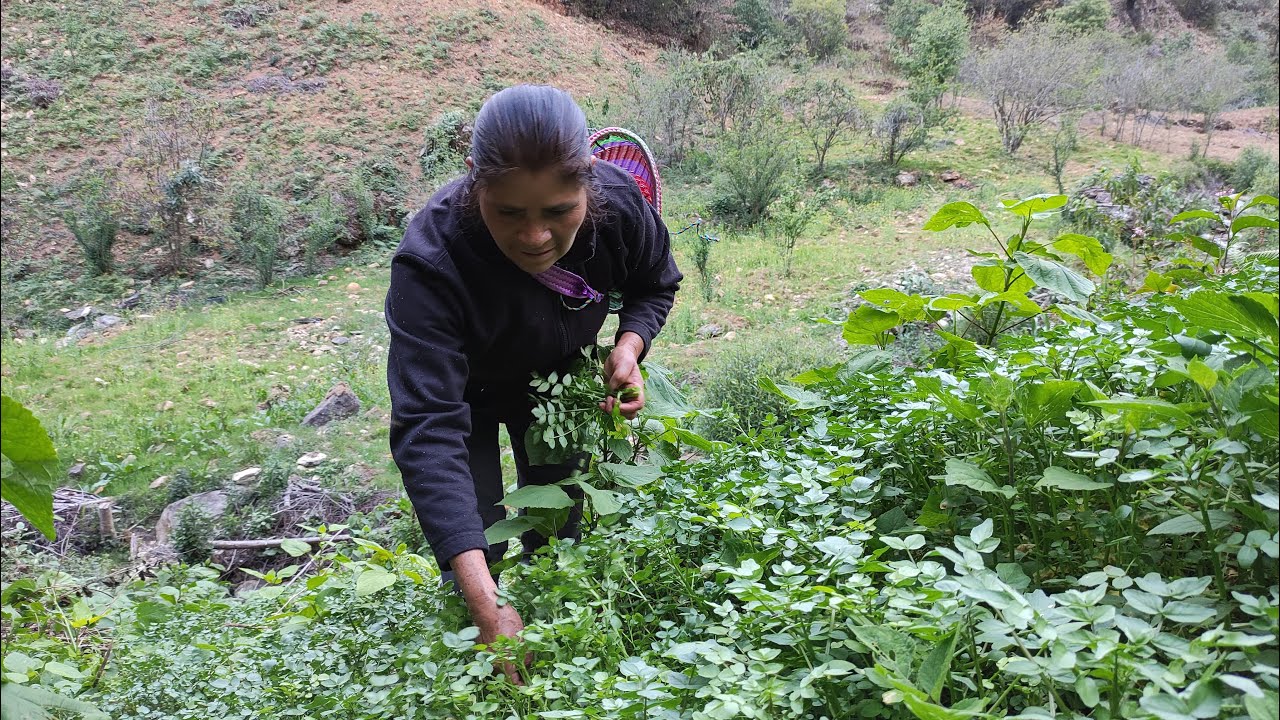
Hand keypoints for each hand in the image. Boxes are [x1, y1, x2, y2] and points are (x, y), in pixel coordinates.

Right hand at [452, 549, 528, 683]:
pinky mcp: (481, 649)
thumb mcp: (523, 639)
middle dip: (516, 672)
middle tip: (526, 666)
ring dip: (508, 662)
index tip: (529, 685)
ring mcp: (486, 657)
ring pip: (500, 665)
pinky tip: (507, 644)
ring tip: (518, 653)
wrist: (487, 609)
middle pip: (506, 675)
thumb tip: (526, 664)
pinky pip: (493, 657)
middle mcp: (493, 664)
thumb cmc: (506, 622)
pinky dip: (501, 655)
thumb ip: (526, 656)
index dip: (522, 685)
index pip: (514, 683)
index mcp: (505, 664)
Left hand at [601, 332, 644, 419]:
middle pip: (629, 413)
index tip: (617, 404)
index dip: (628, 408)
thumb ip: (619, 376)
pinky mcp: (613, 395)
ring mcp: (621, 397)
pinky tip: (600, 402)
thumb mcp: (624, 363)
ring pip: (619, 412)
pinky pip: (610, 407)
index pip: (638, 404)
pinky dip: (605, 407)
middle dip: (618, 411)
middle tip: (609, 401)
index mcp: (636, 388)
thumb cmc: (624, 357)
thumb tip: (612, 389)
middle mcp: (630, 395)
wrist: (618, 355)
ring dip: (610, 411)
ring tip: (602, 403)